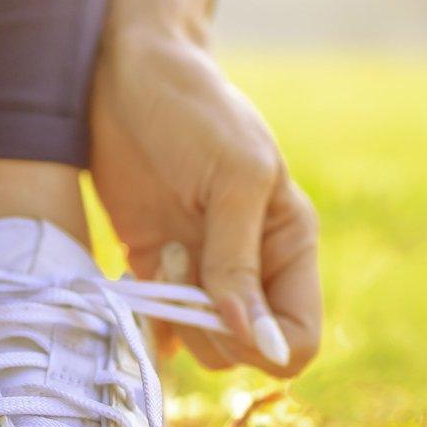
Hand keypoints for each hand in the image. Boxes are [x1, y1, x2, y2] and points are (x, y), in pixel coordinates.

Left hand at [90, 0, 320, 375]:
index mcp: (290, 243)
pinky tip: (136, 283)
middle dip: (212, 326)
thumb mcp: (231, 178)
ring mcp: (203, 270)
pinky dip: (148, 323)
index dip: (265, 343)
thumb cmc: (194, 110)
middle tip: (181, 264)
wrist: (127, 74)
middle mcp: (253, 267)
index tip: (223, 306)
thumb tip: (260, 343)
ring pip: (203, 348)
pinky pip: (161, 327)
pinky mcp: (155, 267)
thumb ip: (240, 264)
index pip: (299, 339)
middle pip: (248, 352)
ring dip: (176, 314)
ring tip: (161, 254)